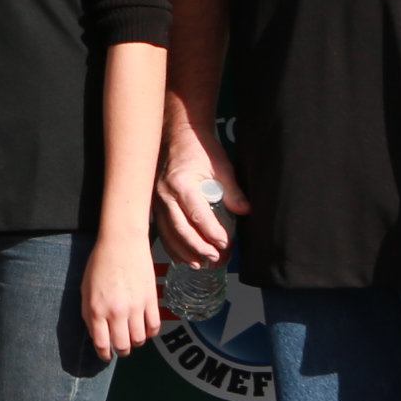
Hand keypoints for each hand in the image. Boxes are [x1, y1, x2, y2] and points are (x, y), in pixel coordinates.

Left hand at [81, 234, 158, 363]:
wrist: (122, 244)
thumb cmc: (99, 264)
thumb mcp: (85, 290)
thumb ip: (88, 314)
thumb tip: (96, 335)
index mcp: (96, 310)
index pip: (102, 344)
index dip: (104, 355)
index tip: (106, 356)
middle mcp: (116, 312)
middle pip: (123, 345)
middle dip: (122, 350)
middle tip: (121, 347)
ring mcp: (136, 308)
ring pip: (140, 339)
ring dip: (137, 342)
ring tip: (133, 337)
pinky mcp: (151, 301)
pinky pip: (155, 327)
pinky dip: (151, 333)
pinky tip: (146, 329)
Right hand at [155, 109, 243, 265]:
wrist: (178, 137)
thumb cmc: (201, 151)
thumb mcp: (221, 167)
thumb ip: (232, 191)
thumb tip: (245, 211)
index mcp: (181, 184)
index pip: (198, 215)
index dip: (212, 233)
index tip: (226, 244)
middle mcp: (164, 194)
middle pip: (180, 229)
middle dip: (199, 247)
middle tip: (216, 258)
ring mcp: (156, 200)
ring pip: (168, 233)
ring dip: (184, 251)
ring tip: (200, 264)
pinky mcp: (155, 204)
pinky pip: (162, 229)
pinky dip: (172, 245)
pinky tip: (183, 256)